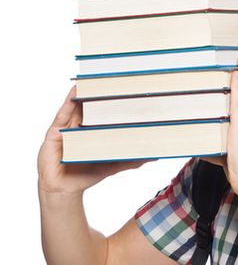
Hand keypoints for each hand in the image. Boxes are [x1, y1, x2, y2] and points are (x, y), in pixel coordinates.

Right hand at [36, 87, 150, 194]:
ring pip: (78, 106)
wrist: (63, 189)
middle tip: (116, 79)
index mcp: (94, 133)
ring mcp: (67, 128)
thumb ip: (130, 160)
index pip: (105, 114)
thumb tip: (153, 156)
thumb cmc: (86, 175)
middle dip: (102, 94)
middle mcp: (80, 127)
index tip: (130, 90)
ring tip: (96, 77)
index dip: (115, 103)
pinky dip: (69, 101)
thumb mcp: (112, 165)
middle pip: (92, 107)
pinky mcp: (55, 132)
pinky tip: (76, 90)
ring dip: (86, 92)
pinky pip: (63, 113)